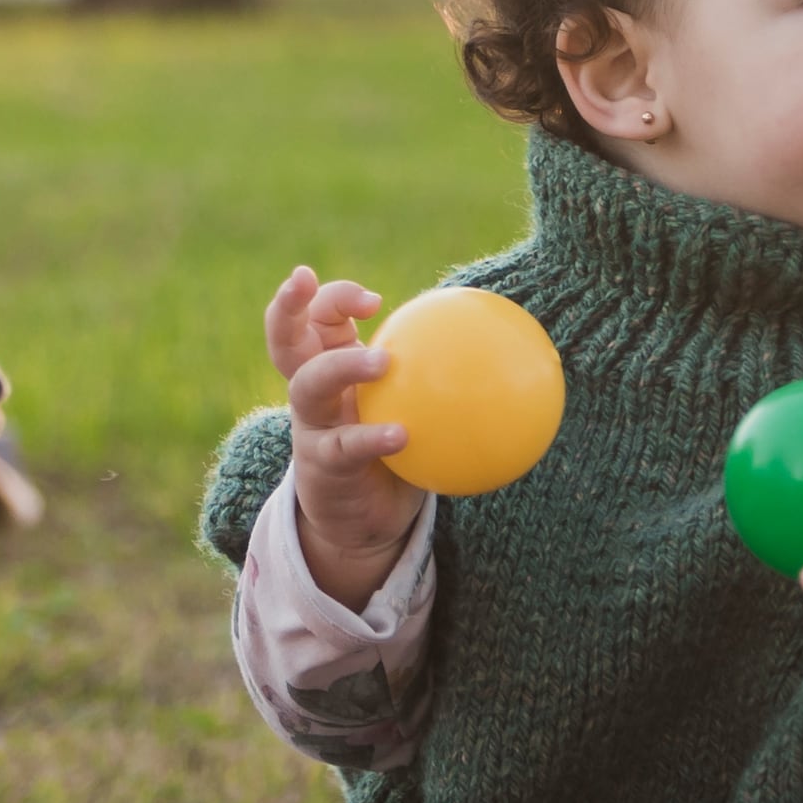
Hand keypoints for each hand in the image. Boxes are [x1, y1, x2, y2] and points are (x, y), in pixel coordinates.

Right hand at [267, 266, 423, 606]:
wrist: (363, 524)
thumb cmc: (396, 455)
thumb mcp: (413, 411)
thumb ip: (443, 380)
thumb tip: (516, 350)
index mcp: (330, 368)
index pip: (320, 319)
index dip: (335, 297)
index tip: (374, 299)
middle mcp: (312, 392)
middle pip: (286, 340)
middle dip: (287, 306)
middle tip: (306, 278)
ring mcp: (310, 428)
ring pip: (308, 385)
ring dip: (342, 366)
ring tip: (381, 360)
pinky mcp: (321, 466)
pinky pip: (344, 446)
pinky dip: (373, 438)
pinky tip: (403, 435)